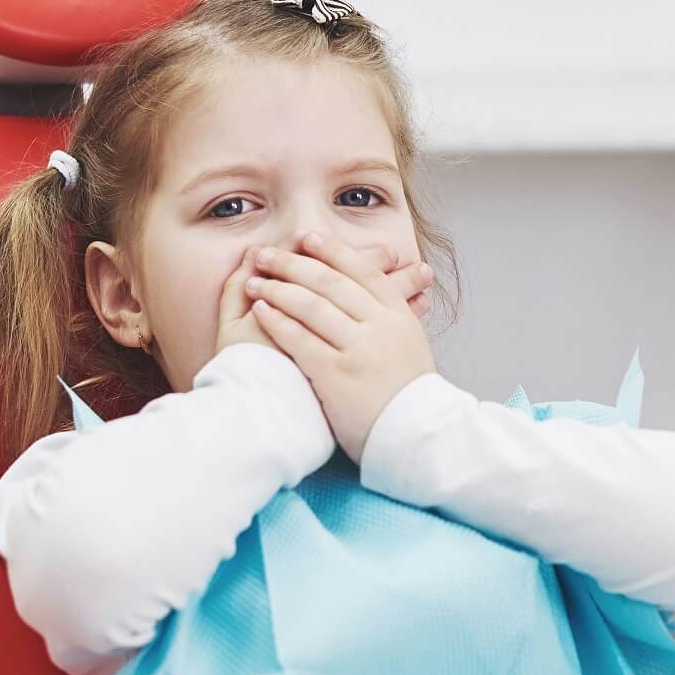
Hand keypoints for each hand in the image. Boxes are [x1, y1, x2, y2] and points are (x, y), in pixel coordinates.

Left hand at [243, 232, 439, 461]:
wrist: (418, 436)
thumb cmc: (409, 396)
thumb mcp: (412, 346)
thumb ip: (396, 316)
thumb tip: (390, 287)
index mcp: (398, 316)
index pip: (363, 271)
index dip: (333, 251)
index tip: (308, 238)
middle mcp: (380, 326)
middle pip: (332, 282)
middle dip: (295, 263)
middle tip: (269, 253)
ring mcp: (359, 349)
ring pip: (313, 305)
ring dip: (279, 288)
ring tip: (256, 280)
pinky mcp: (337, 374)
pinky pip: (301, 339)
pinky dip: (278, 320)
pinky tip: (260, 309)